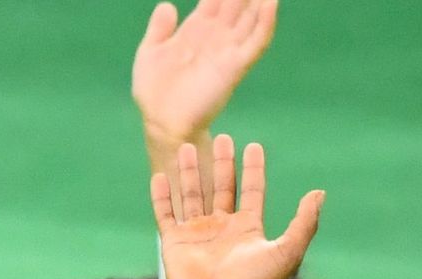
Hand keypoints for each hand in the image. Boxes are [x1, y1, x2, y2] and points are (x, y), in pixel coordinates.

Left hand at [135, 0, 278, 170]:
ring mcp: (227, 50)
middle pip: (238, 2)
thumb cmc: (155, 92)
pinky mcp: (234, 67)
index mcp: (197, 29)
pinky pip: (255, 42)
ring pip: (251, 17)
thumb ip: (160, 29)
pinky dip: (265, 22)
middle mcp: (217, 37)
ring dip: (261, 0)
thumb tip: (168, 5)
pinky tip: (270, 3)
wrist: (161, 122)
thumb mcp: (150, 53)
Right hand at [151, 135, 324, 278]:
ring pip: (192, 195)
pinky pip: (165, 214)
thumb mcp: (287, 251)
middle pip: (222, 188)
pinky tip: (160, 176)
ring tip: (186, 146)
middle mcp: (222, 229)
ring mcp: (197, 235)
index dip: (253, 169)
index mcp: (248, 229)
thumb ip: (304, 223)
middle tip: (222, 137)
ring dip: (190, 172)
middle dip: (222, 163)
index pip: (251, 191)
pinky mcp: (175, 243)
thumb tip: (320, 193)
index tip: (254, 146)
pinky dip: (162, 196)